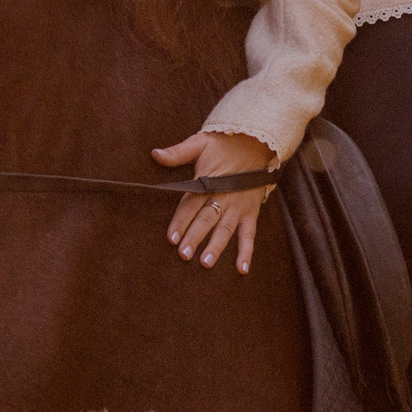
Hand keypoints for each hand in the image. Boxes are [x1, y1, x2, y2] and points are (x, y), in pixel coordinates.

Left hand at [152, 130, 274, 274]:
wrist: (255, 142)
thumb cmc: (223, 145)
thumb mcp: (199, 143)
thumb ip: (178, 152)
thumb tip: (155, 154)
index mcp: (208, 181)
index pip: (190, 204)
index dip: (180, 221)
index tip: (171, 237)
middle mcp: (223, 196)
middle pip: (207, 219)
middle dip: (195, 237)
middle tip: (184, 254)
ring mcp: (238, 206)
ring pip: (226, 229)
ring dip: (216, 247)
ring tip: (206, 264)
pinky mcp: (251, 212)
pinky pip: (249, 234)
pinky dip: (247, 252)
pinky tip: (242, 269)